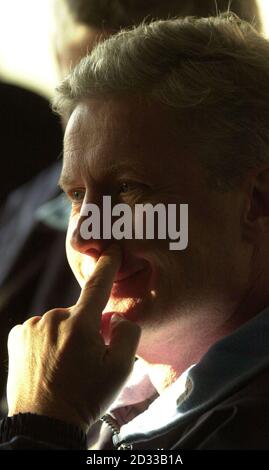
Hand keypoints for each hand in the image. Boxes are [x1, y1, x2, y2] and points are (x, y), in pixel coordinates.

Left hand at [6, 245, 140, 430]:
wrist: (45, 423)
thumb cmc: (86, 397)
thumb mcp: (121, 370)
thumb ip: (128, 334)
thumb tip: (114, 317)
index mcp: (80, 324)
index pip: (98, 286)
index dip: (107, 265)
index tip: (112, 248)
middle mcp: (53, 318)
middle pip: (79, 313)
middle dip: (86, 328)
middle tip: (86, 359)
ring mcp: (32, 326)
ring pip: (59, 322)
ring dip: (65, 335)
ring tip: (64, 365)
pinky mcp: (17, 336)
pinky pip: (40, 329)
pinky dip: (47, 339)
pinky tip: (47, 361)